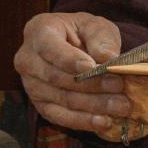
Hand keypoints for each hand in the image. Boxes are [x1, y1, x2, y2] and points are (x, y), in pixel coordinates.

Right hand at [15, 12, 132, 132]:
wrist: (71, 47)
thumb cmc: (82, 33)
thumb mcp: (94, 26)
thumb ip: (101, 38)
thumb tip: (109, 58)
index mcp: (38, 32)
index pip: (50, 48)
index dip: (70, 59)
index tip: (92, 67)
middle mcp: (28, 60)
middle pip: (57, 77)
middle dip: (91, 84)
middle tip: (119, 86)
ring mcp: (31, 85)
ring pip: (62, 99)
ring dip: (93, 105)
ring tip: (120, 106)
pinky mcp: (41, 105)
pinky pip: (60, 117)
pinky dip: (83, 121)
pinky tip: (103, 121)